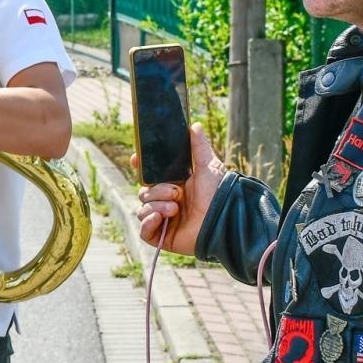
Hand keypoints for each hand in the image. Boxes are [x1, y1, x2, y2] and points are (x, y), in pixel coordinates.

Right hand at [134, 123, 226, 255]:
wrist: (226, 219)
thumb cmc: (219, 194)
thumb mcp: (208, 167)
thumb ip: (198, 147)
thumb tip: (194, 125)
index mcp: (173, 185)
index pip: (148, 175)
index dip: (140, 167)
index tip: (136, 158)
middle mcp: (166, 202)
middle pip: (143, 192)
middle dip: (157, 191)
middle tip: (176, 192)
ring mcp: (163, 220)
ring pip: (142, 209)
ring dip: (155, 206)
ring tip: (174, 208)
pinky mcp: (163, 237)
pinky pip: (143, 231)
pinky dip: (148, 222)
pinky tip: (160, 217)